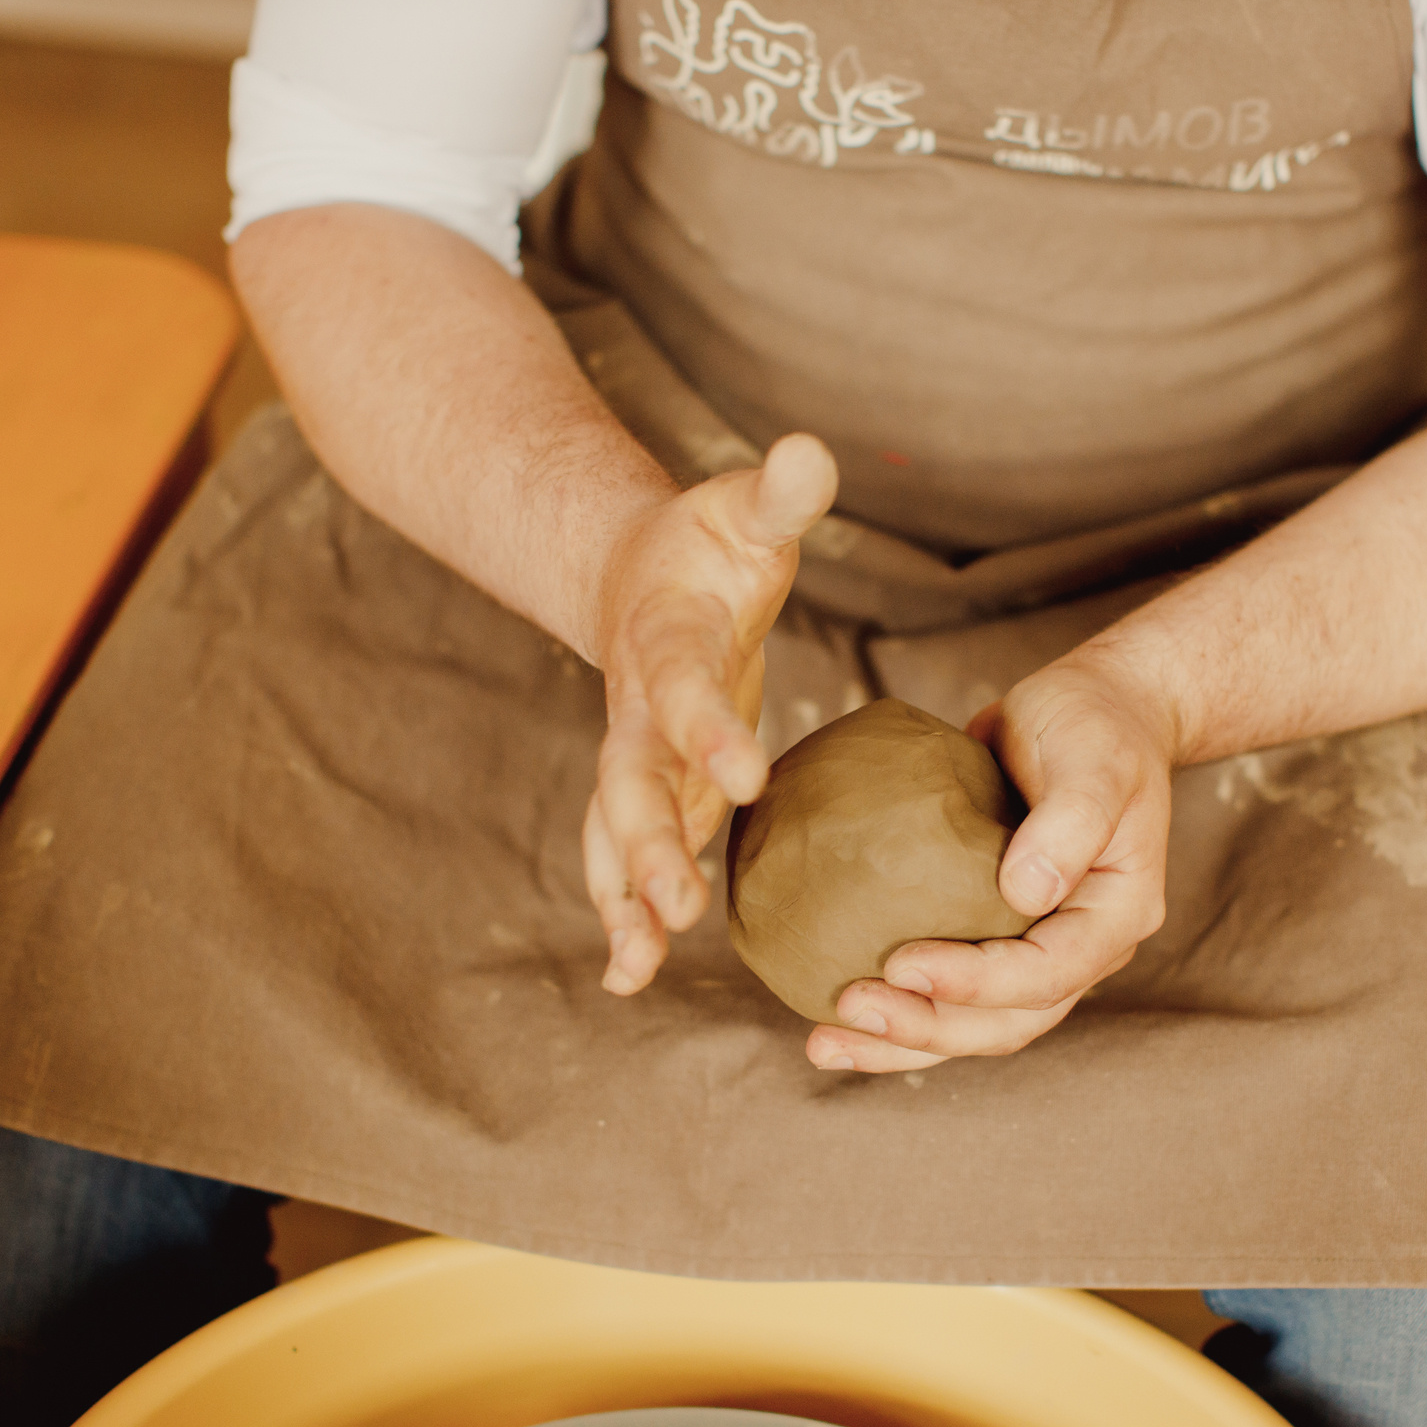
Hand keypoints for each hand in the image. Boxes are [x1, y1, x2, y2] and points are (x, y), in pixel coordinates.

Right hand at [585, 434, 837, 994]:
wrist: (634, 578)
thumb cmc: (707, 546)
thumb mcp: (743, 512)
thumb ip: (778, 492)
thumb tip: (808, 450)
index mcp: (666, 644)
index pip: (683, 690)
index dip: (709, 731)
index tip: (746, 775)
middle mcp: (637, 712)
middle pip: (632, 783)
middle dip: (649, 845)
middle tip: (676, 903)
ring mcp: (639, 760)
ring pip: (618, 835)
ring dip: (625, 898)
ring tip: (634, 966)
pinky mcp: (654, 793)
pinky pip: (628, 860)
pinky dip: (625, 915)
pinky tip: (628, 976)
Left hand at [804, 650, 1178, 1071]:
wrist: (1091, 710)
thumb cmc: (1096, 727)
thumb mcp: (1094, 761)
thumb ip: (1070, 822)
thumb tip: (1026, 893)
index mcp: (1114, 918)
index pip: (1047, 974)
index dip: (976, 984)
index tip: (902, 965)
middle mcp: (1076, 948)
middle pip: (1005, 1021)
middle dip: (925, 1028)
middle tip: (848, 1008)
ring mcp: (1032, 948)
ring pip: (970, 1022)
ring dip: (899, 1040)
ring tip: (823, 1043)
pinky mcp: (988, 934)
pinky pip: (944, 987)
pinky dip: (895, 1004)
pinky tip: (830, 1007)